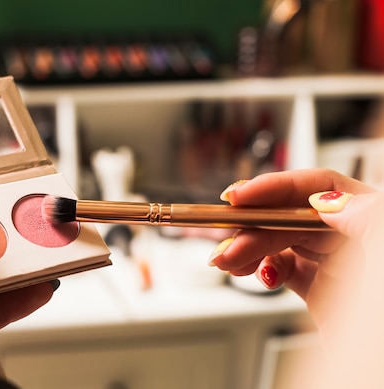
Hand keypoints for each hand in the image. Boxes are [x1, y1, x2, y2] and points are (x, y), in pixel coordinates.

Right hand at [209, 169, 375, 327]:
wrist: (383, 366)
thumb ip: (368, 218)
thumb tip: (329, 201)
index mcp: (372, 219)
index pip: (321, 188)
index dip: (278, 187)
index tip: (243, 196)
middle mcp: (352, 236)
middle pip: (290, 217)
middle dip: (253, 229)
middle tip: (227, 247)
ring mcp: (335, 263)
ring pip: (280, 242)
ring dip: (248, 248)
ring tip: (227, 262)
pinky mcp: (320, 288)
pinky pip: (284, 268)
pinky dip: (264, 269)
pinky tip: (261, 277)